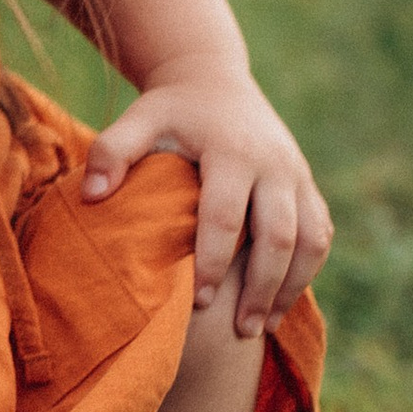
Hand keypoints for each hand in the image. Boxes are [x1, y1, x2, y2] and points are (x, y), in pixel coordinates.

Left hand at [84, 67, 331, 334]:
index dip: (215, 262)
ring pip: (311, 240)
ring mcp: (297, 174)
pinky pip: (320, 232)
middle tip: (239, 331)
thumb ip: (112, 151)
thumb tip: (92, 196)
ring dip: (291, 287)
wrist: (213, 80)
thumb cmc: (170, 110)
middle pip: (279, 236)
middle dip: (261, 287)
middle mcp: (274, 165)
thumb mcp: (139, 118)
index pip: (226, 217)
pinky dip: (307, 270)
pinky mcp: (308, 184)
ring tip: (261, 328)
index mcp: (232, 152)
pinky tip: (280, 302)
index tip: (199, 304)